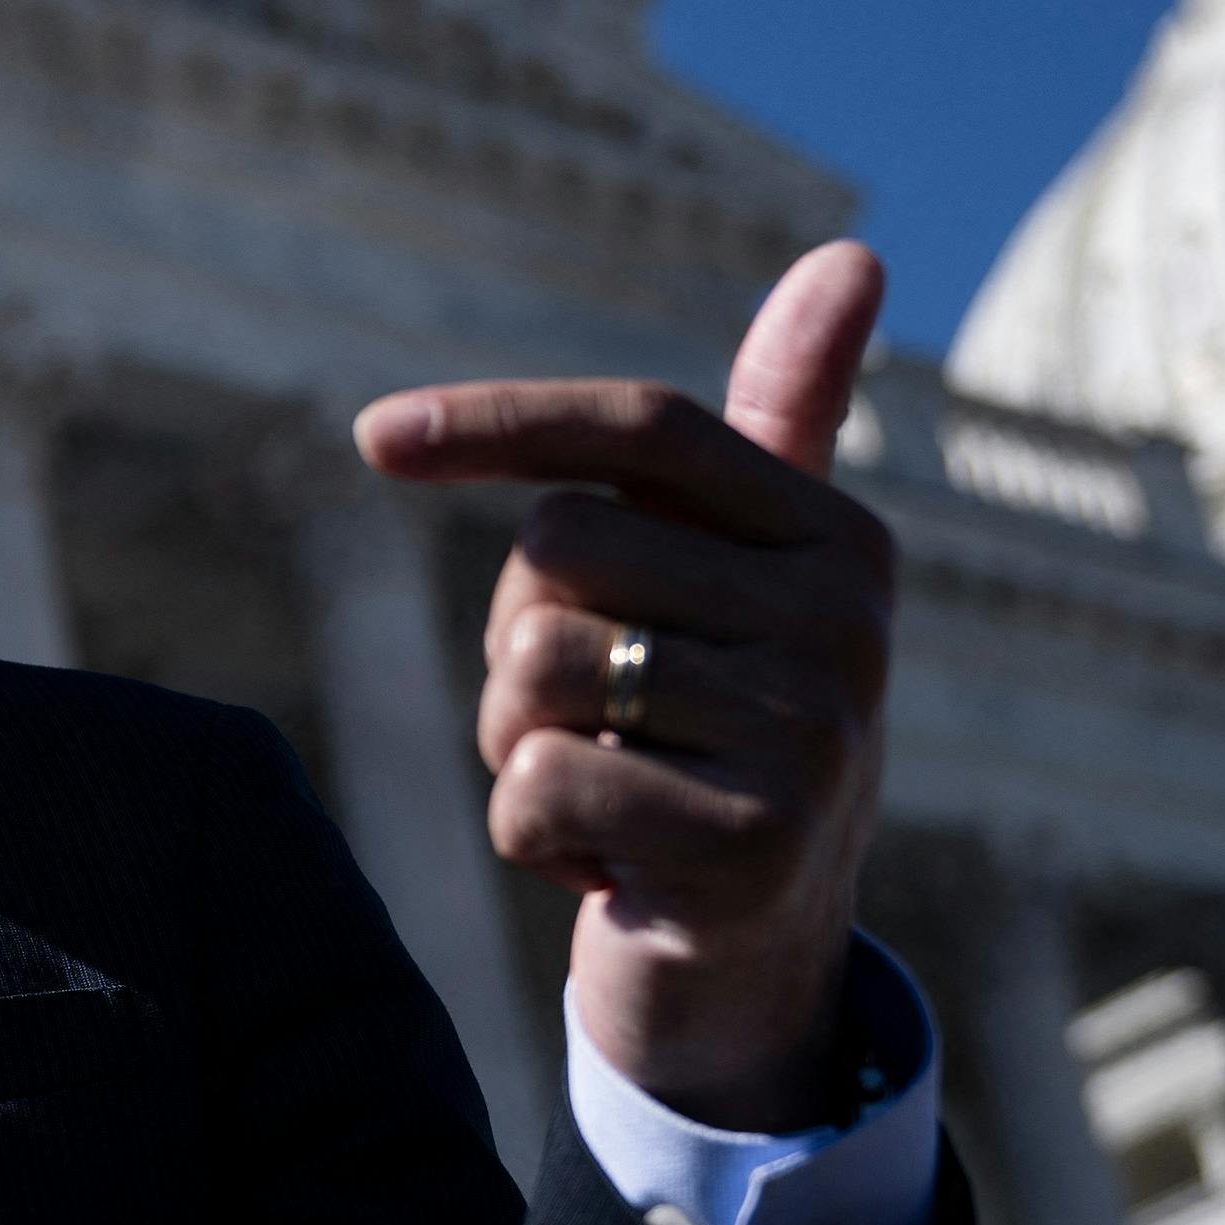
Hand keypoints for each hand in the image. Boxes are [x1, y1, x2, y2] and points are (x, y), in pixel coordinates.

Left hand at [357, 244, 896, 1132]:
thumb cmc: (719, 738)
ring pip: (535, 664)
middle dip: (522, 636)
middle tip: (593, 718)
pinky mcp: (750, 847)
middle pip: (560, 547)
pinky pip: (536, 784)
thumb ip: (778, 421)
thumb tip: (853, 255)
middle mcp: (844, 625)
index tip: (371, 438)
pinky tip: (607, 863)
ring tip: (602, 787)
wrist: (757, 968)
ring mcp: (808, 738)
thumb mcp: (748, 582)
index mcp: (837, 538)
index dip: (500, 418)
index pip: (642, 428)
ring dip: (517, 741)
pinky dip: (530, 834)